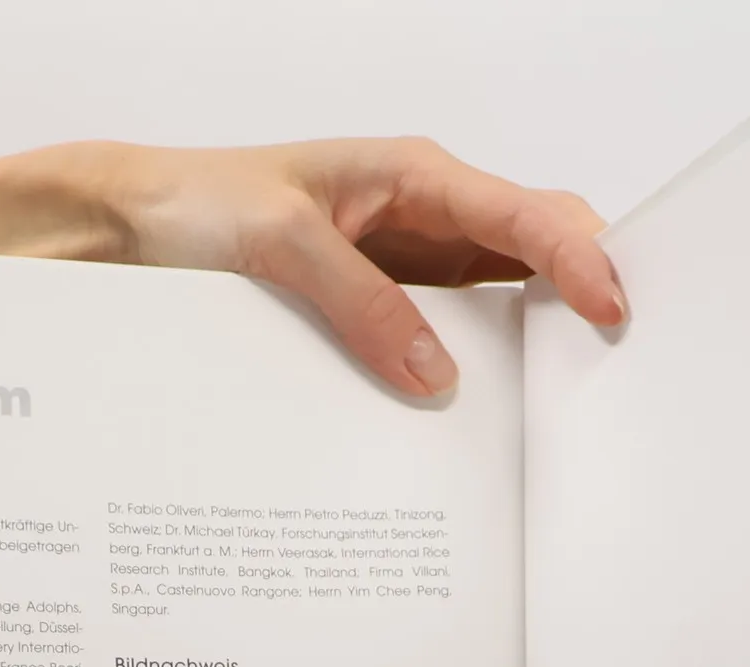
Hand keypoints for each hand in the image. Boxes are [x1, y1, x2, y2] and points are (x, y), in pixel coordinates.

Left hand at [91, 137, 621, 396]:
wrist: (133, 224)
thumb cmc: (200, 203)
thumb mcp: (281, 247)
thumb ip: (361, 305)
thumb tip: (435, 375)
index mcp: (414, 174)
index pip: (525, 214)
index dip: (581, 258)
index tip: (611, 311)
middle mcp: (422, 213)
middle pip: (533, 249)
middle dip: (581, 295)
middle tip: (615, 364)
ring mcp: (404, 262)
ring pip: (497, 296)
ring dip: (530, 339)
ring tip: (567, 397)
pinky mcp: (377, 303)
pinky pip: (443, 333)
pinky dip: (470, 366)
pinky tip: (481, 409)